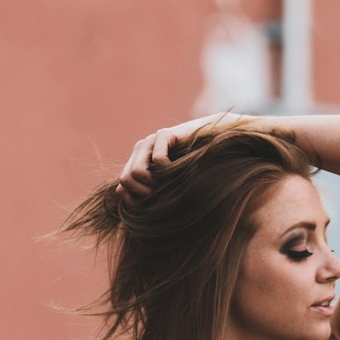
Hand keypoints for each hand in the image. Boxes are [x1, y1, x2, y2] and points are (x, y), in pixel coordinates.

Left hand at [116, 114, 244, 198]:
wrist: (217, 143)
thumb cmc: (195, 169)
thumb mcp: (170, 185)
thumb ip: (151, 193)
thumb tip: (128, 201)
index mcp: (137, 162)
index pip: (122, 187)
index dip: (136, 201)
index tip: (154, 205)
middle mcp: (140, 150)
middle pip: (126, 180)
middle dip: (144, 194)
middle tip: (163, 195)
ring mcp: (150, 140)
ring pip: (136, 172)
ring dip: (154, 185)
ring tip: (170, 184)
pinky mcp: (165, 134)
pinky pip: (158, 160)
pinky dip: (168, 171)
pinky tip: (180, 169)